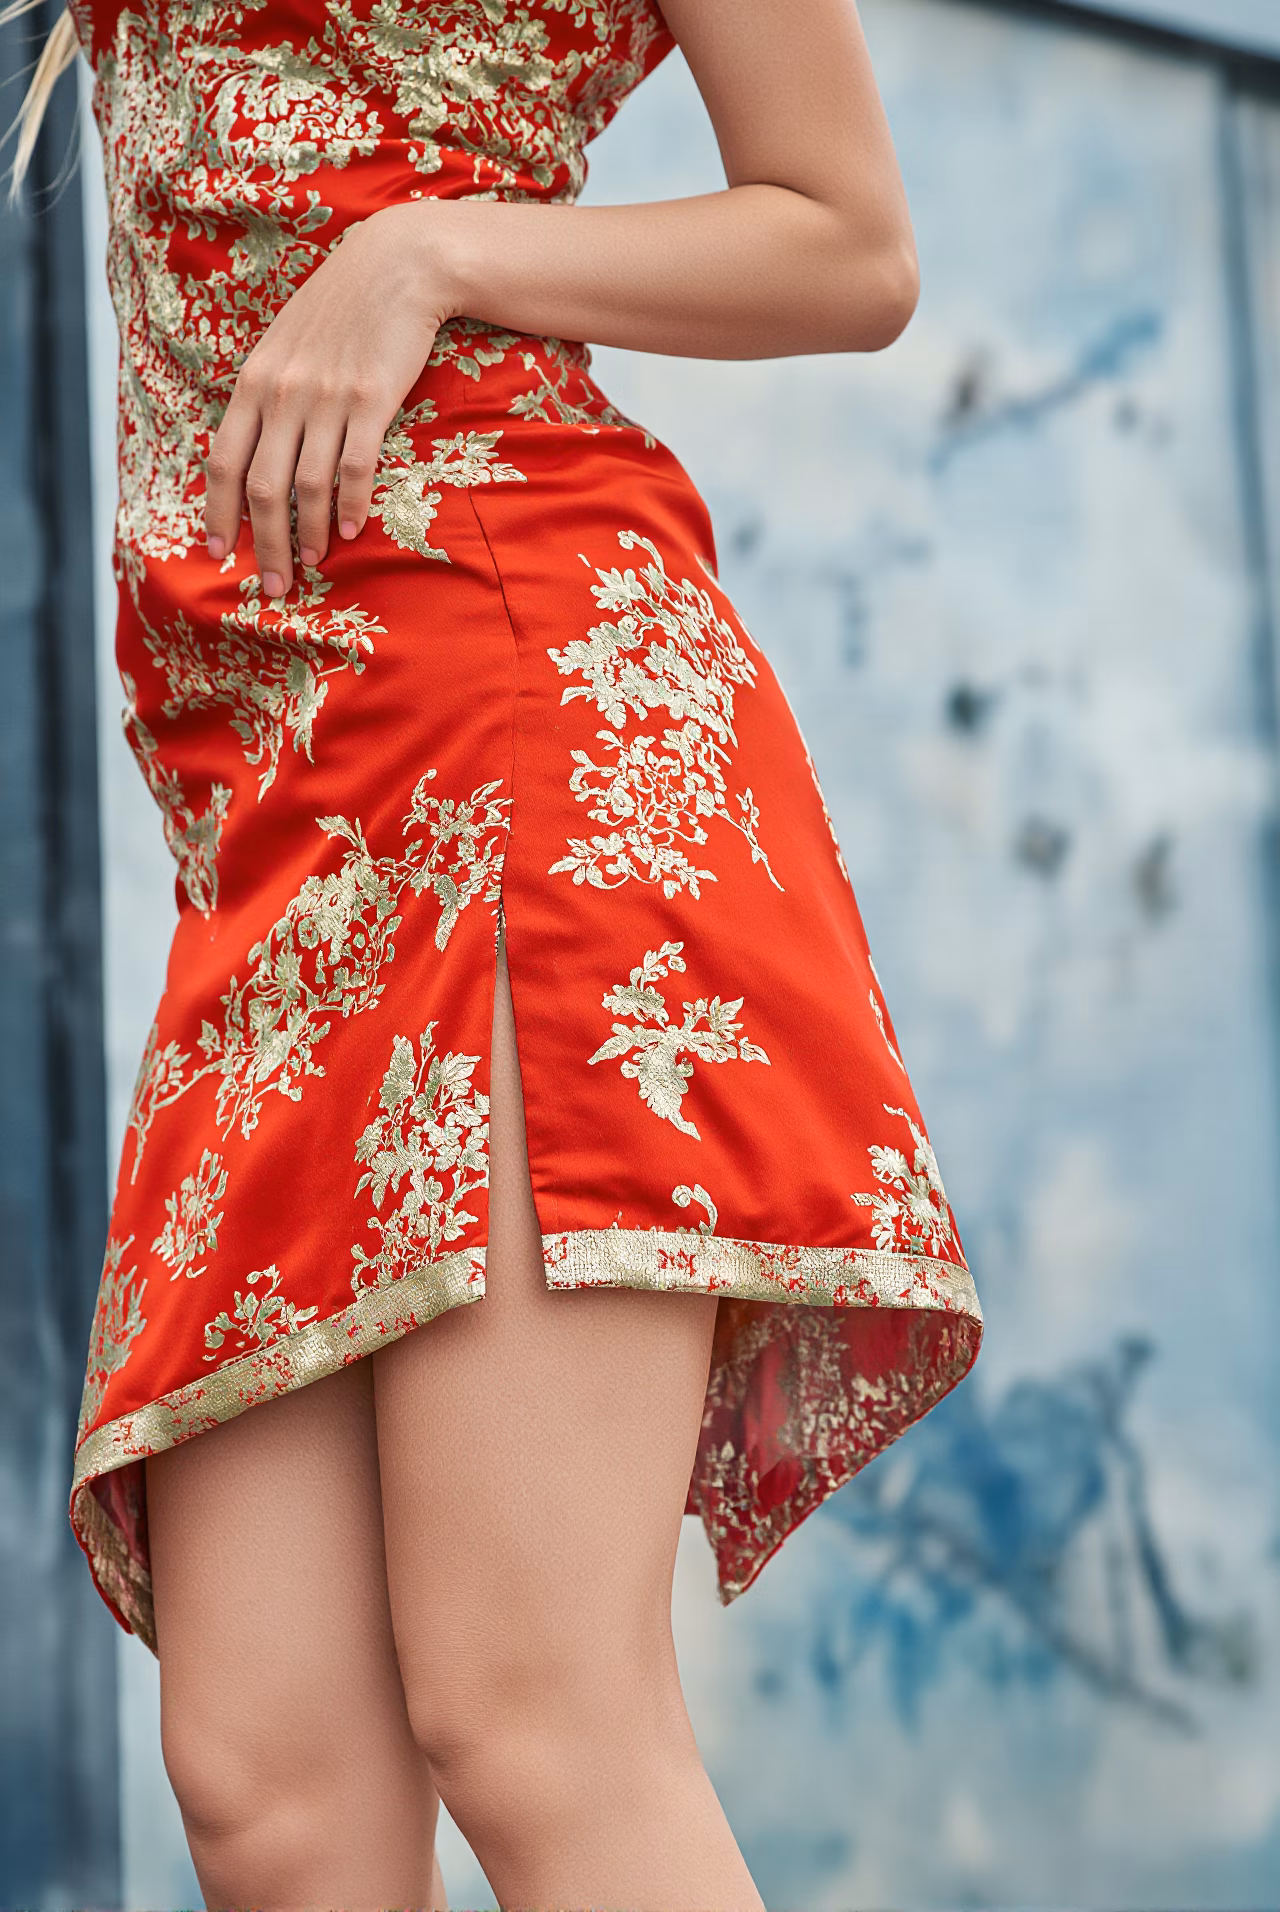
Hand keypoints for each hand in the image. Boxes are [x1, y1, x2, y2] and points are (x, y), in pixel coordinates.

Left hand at [203, 202, 457, 596]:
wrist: (397, 265)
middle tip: (274, 584)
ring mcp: (326, 398)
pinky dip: (351, 508)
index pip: (223, 461)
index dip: (218, 513)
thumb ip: (267, 392)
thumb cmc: (342, 307)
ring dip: (310, 535)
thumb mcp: (285, 343)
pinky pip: (355, 469)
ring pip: (307, 486)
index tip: (219, 551)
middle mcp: (283, 393)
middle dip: (264, 544)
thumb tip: (257, 448)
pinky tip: (352, 533)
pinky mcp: (370, 400)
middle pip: (263, 488)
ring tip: (314, 564)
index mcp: (254, 381)